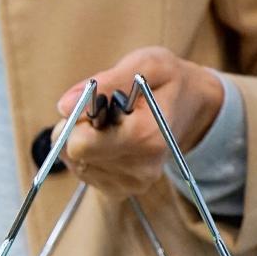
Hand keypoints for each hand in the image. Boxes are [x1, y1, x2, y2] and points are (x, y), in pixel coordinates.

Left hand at [55, 46, 223, 194]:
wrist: (192, 107)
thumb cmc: (166, 81)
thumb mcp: (146, 64)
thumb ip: (106, 82)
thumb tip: (64, 106)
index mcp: (146, 137)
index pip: (80, 143)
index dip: (79, 120)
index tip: (99, 104)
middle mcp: (140, 168)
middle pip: (73, 153)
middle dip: (77, 129)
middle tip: (104, 113)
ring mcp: (131, 184)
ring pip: (74, 162)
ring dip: (83, 140)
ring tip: (111, 126)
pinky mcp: (120, 191)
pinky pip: (82, 172)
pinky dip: (87, 154)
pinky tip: (110, 141)